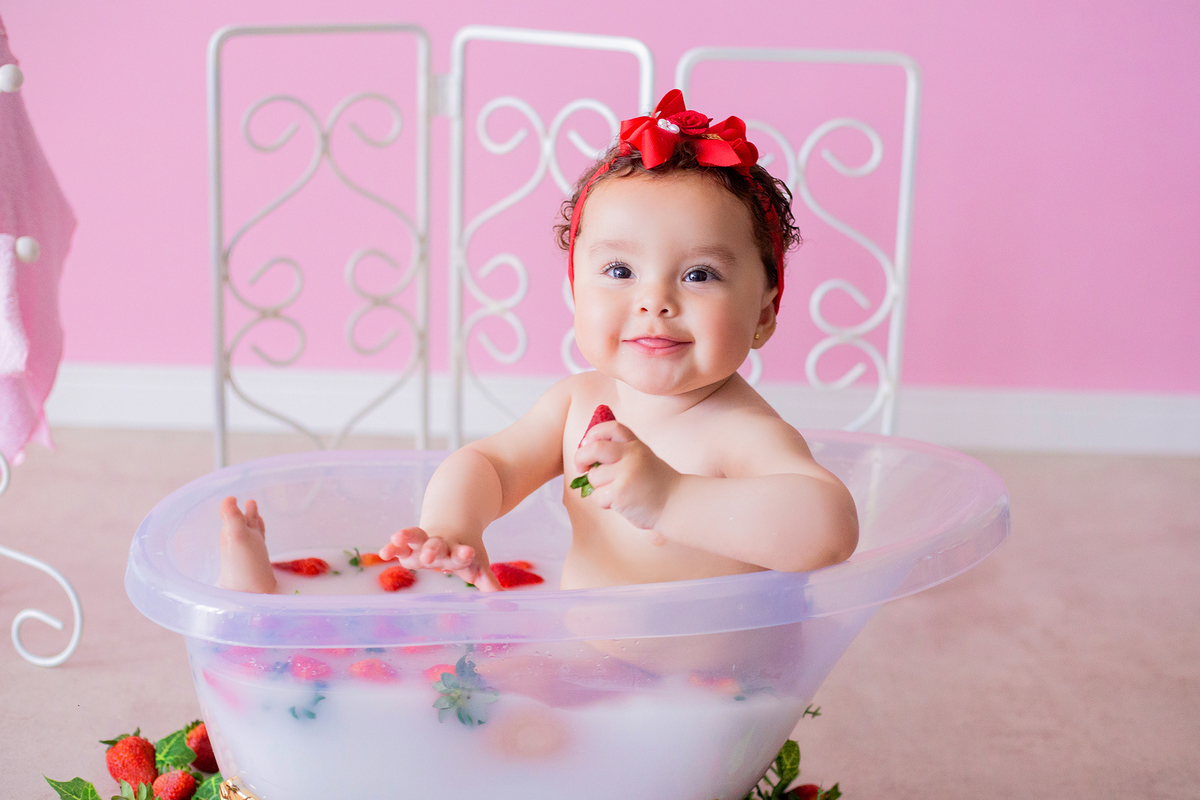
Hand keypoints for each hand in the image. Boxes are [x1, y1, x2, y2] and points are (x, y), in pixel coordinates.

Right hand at [379, 527, 501, 591]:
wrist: (453, 520)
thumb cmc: (464, 550)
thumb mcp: (476, 564)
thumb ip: (487, 581)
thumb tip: (504, 600)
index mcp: (458, 550)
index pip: (462, 552)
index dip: (464, 554)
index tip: (468, 552)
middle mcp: (440, 545)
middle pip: (437, 545)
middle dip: (433, 548)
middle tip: (430, 555)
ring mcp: (423, 542)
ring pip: (416, 536)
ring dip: (408, 537)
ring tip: (398, 537)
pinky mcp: (408, 544)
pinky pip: (399, 545)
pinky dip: (391, 547)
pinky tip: (383, 553)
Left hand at [573, 421, 680, 532]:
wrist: (676, 503)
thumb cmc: (655, 484)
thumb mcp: (642, 458)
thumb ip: (621, 452)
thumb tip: (585, 454)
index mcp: (636, 445)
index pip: (611, 428)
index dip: (594, 433)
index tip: (587, 444)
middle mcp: (631, 455)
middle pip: (594, 448)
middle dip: (580, 457)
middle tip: (581, 468)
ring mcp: (626, 473)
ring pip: (594, 477)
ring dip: (598, 487)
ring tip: (617, 492)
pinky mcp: (621, 493)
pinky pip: (598, 496)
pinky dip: (604, 502)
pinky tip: (620, 503)